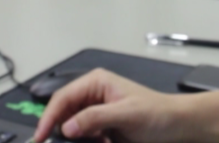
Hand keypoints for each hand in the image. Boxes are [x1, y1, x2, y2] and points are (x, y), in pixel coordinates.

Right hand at [32, 68, 189, 142]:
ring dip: (75, 138)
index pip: (63, 98)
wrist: (178, 125)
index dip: (48, 117)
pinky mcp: (102, 124)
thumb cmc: (157, 114)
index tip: (40, 137)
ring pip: (72, 125)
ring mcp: (97, 109)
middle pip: (63, 111)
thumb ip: (95, 118)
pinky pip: (84, 134)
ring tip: (90, 142)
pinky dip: (86, 141)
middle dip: (58, 129)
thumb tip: (67, 127)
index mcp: (96, 82)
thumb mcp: (126, 115)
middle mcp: (93, 93)